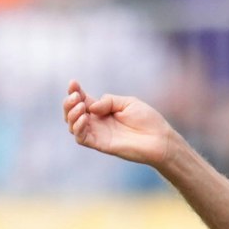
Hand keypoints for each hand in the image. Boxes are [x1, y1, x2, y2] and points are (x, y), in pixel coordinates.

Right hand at [63, 80, 177, 166]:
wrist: (159, 139)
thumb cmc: (148, 120)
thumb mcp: (128, 102)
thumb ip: (108, 101)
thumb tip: (91, 106)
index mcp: (103, 109)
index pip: (83, 100)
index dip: (75, 91)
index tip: (73, 82)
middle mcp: (98, 122)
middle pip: (73, 113)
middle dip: (69, 103)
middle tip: (76, 96)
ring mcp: (98, 134)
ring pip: (73, 126)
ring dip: (71, 115)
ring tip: (81, 107)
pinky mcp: (100, 145)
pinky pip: (81, 138)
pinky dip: (78, 128)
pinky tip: (85, 118)